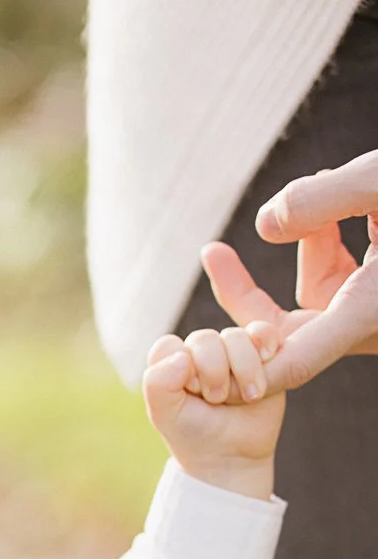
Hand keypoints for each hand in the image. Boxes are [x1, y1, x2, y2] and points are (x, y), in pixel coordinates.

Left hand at [142, 321, 284, 496]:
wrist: (233, 456)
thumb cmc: (194, 435)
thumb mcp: (165, 415)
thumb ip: (158, 384)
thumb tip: (182, 355)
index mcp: (170, 363)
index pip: (169, 346)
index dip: (181, 370)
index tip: (191, 394)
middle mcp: (199, 352)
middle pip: (205, 340)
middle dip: (214, 373)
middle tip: (218, 400)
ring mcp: (230, 351)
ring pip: (236, 337)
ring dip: (244, 369)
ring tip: (248, 397)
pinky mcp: (260, 353)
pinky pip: (263, 332)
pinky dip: (265, 344)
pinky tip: (267, 361)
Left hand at [198, 147, 377, 391]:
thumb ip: (323, 199)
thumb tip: (262, 227)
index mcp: (368, 312)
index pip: (290, 364)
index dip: (243, 369)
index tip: (198, 354)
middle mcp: (368, 321)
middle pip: (287, 327)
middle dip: (253, 292)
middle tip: (212, 254)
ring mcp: (374, 310)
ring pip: (316, 290)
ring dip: (309, 240)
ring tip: (332, 189)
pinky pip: (339, 275)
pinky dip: (332, 236)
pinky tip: (347, 198)